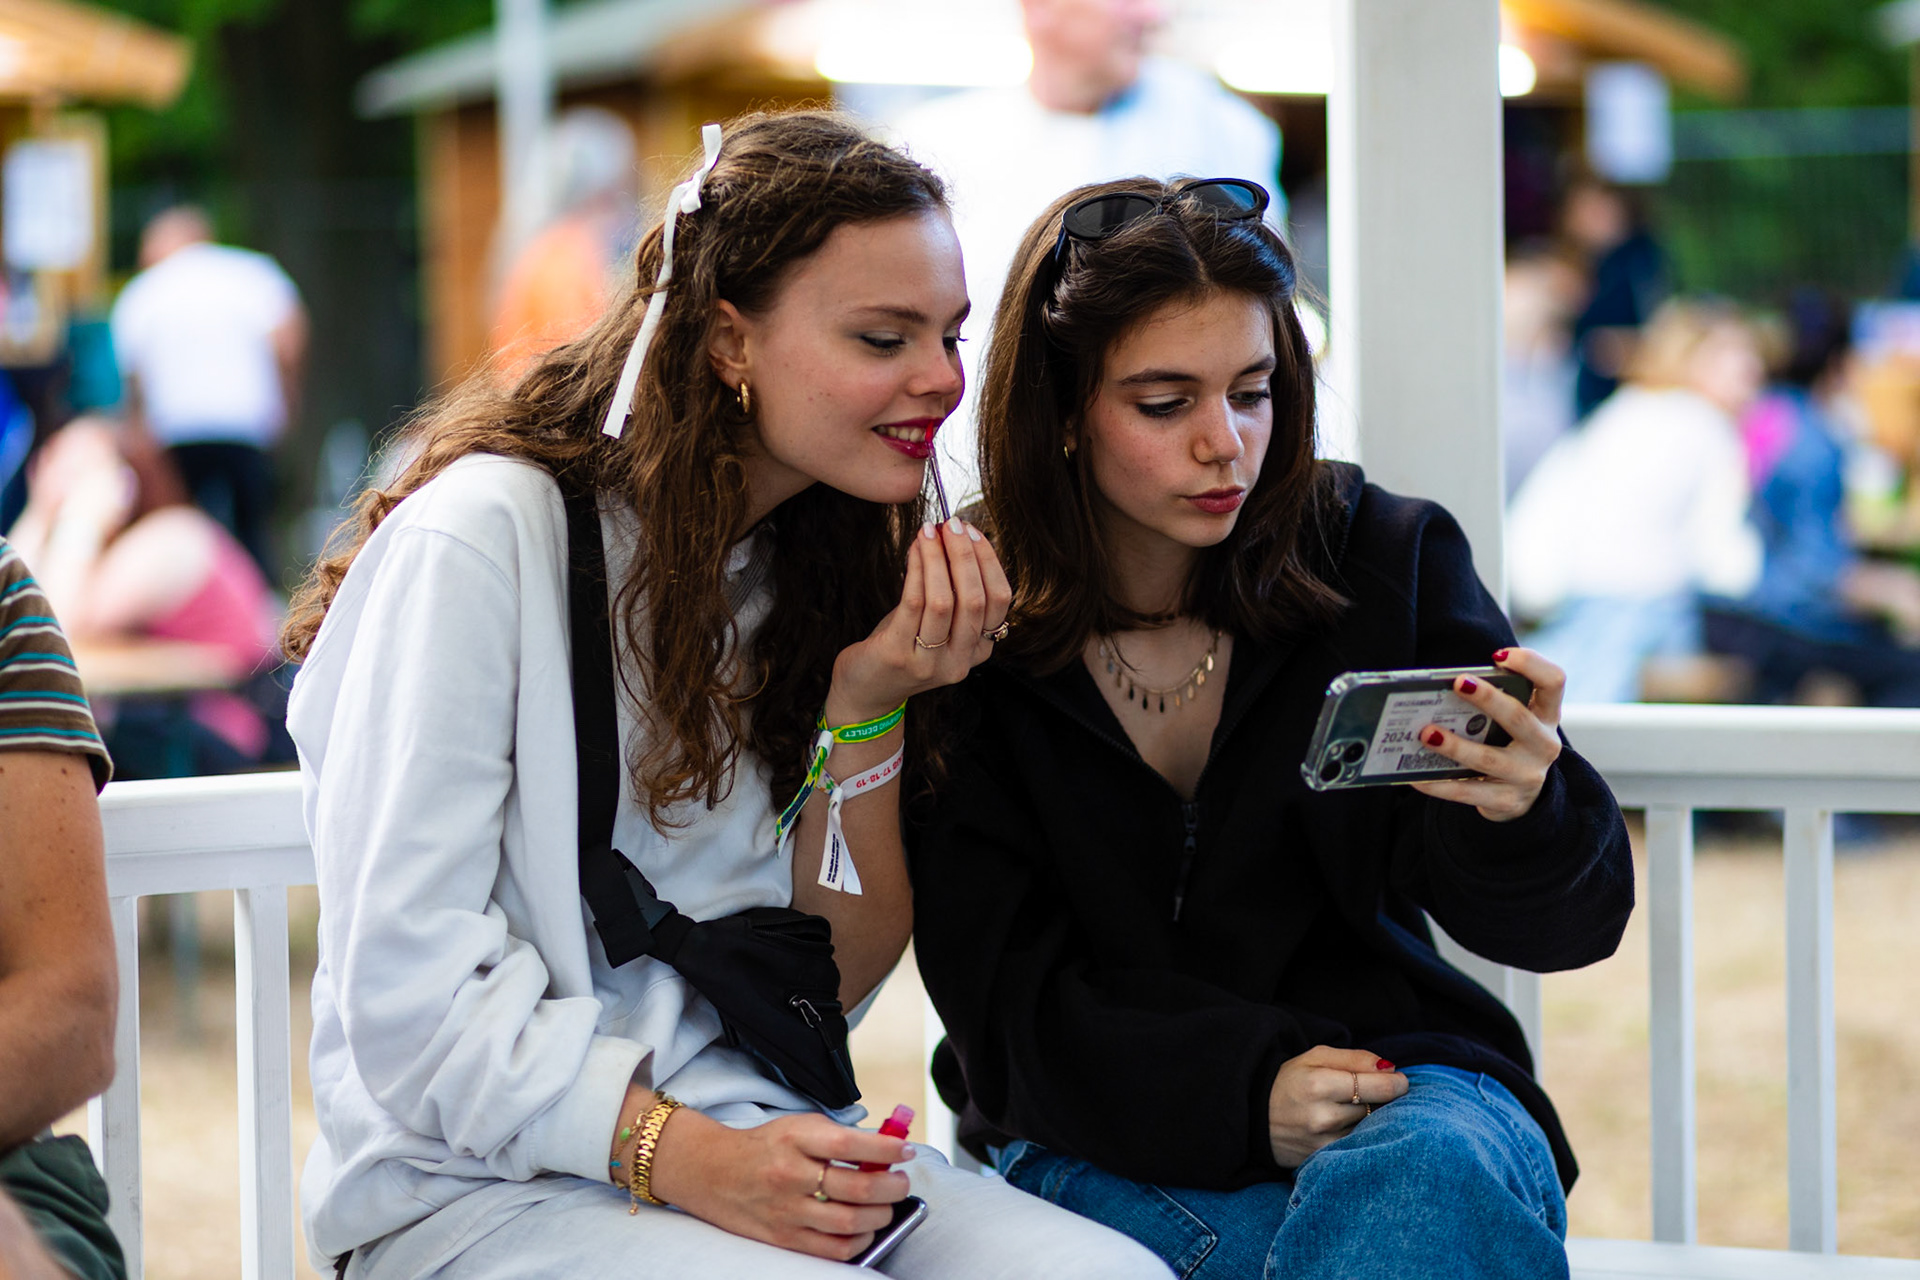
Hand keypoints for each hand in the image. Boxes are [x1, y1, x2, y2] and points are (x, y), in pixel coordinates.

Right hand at [649, 1109, 912, 1260]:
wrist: (712, 1172)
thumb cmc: (766, 1146)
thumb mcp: (799, 1127)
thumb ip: (839, 1137)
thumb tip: (887, 1150)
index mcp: (796, 1138)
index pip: (850, 1143)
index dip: (886, 1148)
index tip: (905, 1150)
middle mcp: (790, 1174)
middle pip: (857, 1187)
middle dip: (892, 1186)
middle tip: (901, 1182)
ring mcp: (786, 1210)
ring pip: (851, 1222)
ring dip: (881, 1215)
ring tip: (886, 1206)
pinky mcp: (784, 1238)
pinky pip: (834, 1249)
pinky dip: (860, 1241)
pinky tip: (865, 1228)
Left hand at [825, 517, 1011, 721]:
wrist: (867, 692)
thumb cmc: (903, 647)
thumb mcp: (939, 624)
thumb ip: (955, 592)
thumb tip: (958, 537)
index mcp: (979, 649)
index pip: (1000, 600)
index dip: (988, 561)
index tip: (972, 531)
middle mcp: (960, 660)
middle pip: (975, 599)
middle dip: (964, 554)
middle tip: (952, 524)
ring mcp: (930, 662)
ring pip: (944, 601)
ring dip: (937, 559)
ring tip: (929, 531)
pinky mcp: (898, 655)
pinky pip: (913, 605)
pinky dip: (916, 571)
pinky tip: (913, 550)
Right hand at [1267, 1045, 1406, 1167]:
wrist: (1254, 1116)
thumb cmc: (1288, 1080)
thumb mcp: (1316, 1057)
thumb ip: (1355, 1058)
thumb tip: (1390, 1068)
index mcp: (1320, 1084)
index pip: (1381, 1088)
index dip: (1397, 1083)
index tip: (1399, 1080)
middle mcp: (1323, 1117)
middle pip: (1378, 1109)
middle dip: (1383, 1099)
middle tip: (1375, 1092)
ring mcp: (1323, 1142)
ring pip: (1369, 1129)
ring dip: (1371, 1119)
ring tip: (1354, 1109)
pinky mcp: (1322, 1159)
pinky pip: (1356, 1145)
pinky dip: (1358, 1135)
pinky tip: (1346, 1126)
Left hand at [1409, 647, 1563, 822]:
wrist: (1520, 797)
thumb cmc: (1506, 744)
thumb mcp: (1511, 722)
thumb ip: (1490, 702)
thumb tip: (1440, 687)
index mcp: (1546, 715)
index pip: (1553, 681)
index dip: (1531, 664)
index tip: (1498, 656)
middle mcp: (1544, 744)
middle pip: (1519, 718)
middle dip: (1489, 700)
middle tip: (1459, 683)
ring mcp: (1528, 776)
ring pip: (1489, 759)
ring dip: (1455, 745)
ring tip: (1426, 733)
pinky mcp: (1507, 802)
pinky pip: (1468, 792)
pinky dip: (1440, 784)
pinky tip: (1416, 777)